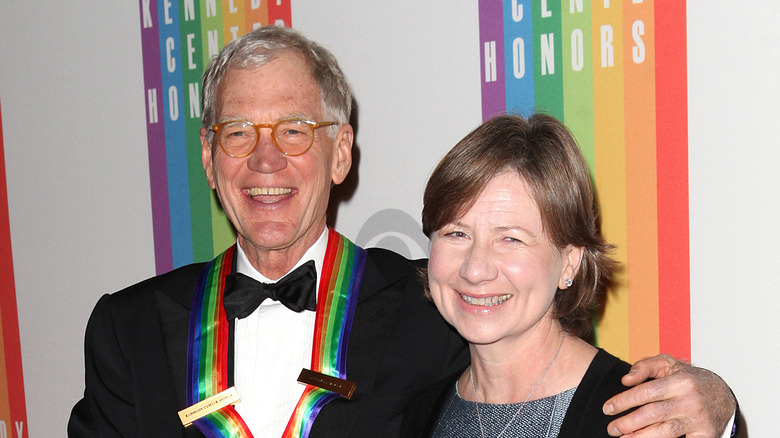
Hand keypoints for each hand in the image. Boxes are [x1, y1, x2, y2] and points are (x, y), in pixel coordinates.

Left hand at [602, 354, 734, 437]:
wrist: (722, 395)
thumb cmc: (689, 380)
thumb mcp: (669, 364)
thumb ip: (645, 366)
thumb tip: (626, 380)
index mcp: (680, 381)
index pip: (647, 392)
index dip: (624, 400)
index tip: (608, 408)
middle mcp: (691, 400)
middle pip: (653, 414)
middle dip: (628, 423)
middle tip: (611, 428)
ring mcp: (699, 419)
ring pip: (665, 432)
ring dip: (640, 437)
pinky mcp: (706, 435)